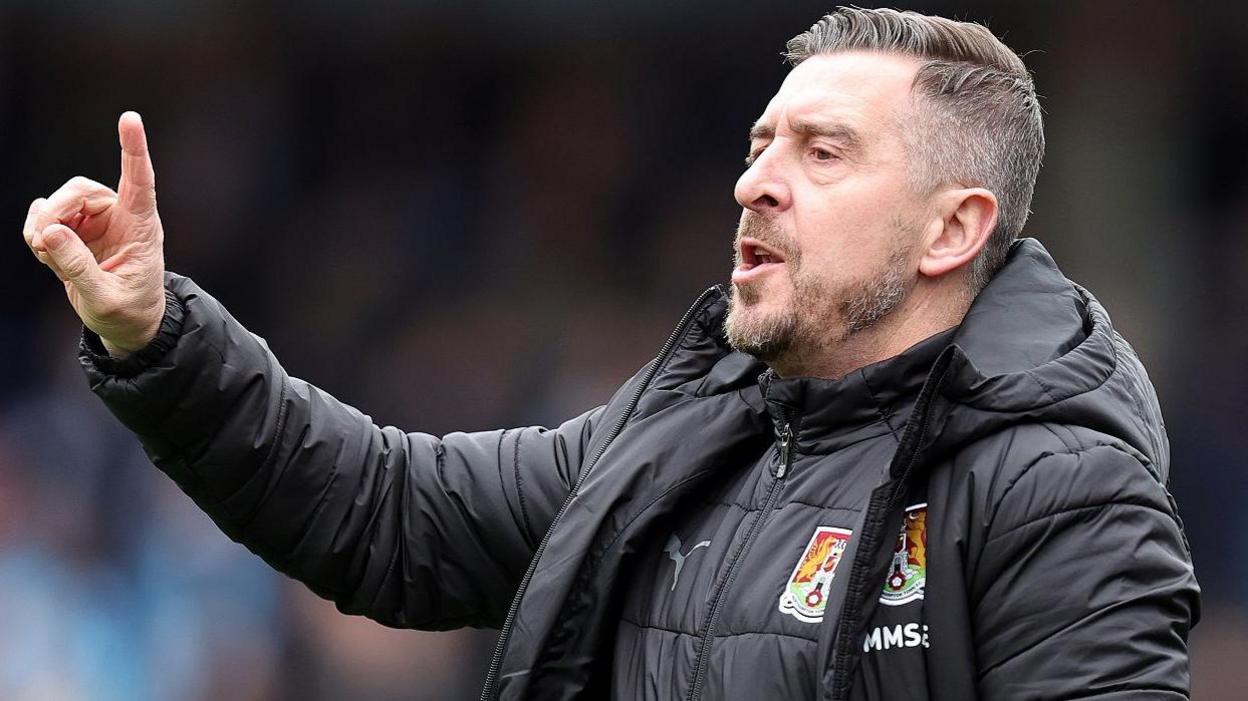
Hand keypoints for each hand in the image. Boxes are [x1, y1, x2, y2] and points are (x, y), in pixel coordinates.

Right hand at [24, 112, 165, 356]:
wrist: (125, 325)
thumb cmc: (128, 312)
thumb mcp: (105, 298)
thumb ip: (78, 267)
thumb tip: (51, 231)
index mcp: (141, 227)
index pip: (139, 181)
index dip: (133, 149)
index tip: (130, 118)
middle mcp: (119, 216)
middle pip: (81, 189)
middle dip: (57, 210)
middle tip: (45, 240)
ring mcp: (95, 222)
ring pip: (59, 200)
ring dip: (44, 224)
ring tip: (47, 255)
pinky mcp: (74, 230)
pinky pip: (44, 217)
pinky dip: (37, 233)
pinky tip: (45, 254)